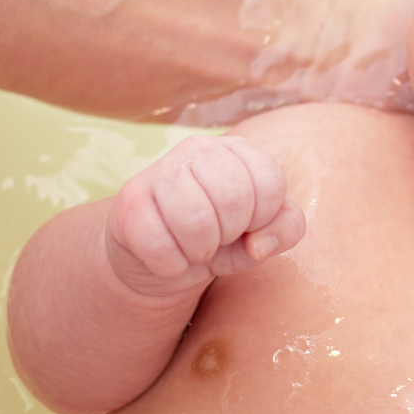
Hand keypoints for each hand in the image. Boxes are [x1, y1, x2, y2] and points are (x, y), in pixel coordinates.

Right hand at [105, 134, 303, 296]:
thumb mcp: (260, 236)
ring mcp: (158, 171)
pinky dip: (170, 265)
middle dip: (230, 233)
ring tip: (193, 247)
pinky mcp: (128, 202)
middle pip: (234, 197)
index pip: (270, 180)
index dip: (264, 217)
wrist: (159, 259)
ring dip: (199, 251)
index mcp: (236, 150)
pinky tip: (168, 256)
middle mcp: (197, 149)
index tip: (247, 225)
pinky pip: (160, 245)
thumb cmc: (218, 239)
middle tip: (216, 238)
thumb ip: (285, 229)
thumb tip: (259, 243)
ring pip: (195, 221)